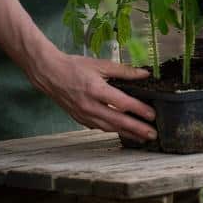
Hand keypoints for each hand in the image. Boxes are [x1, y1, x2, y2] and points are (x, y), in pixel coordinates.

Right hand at [0, 0, 156, 141]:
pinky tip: (123, 133)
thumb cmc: (75, 67)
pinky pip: (99, 127)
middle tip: (153, 135)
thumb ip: (124, 71)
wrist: (49, 74)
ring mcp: (83, 114)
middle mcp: (90, 105)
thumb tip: (145, 74)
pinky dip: (112, 130)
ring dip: (127, 133)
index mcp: (96, 90)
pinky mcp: (79, 118)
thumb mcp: (101, 64)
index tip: (153, 115)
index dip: (139, 110)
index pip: (123, 103)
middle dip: (137, 129)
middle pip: (118, 121)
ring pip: (109, 127)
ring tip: (142, 138)